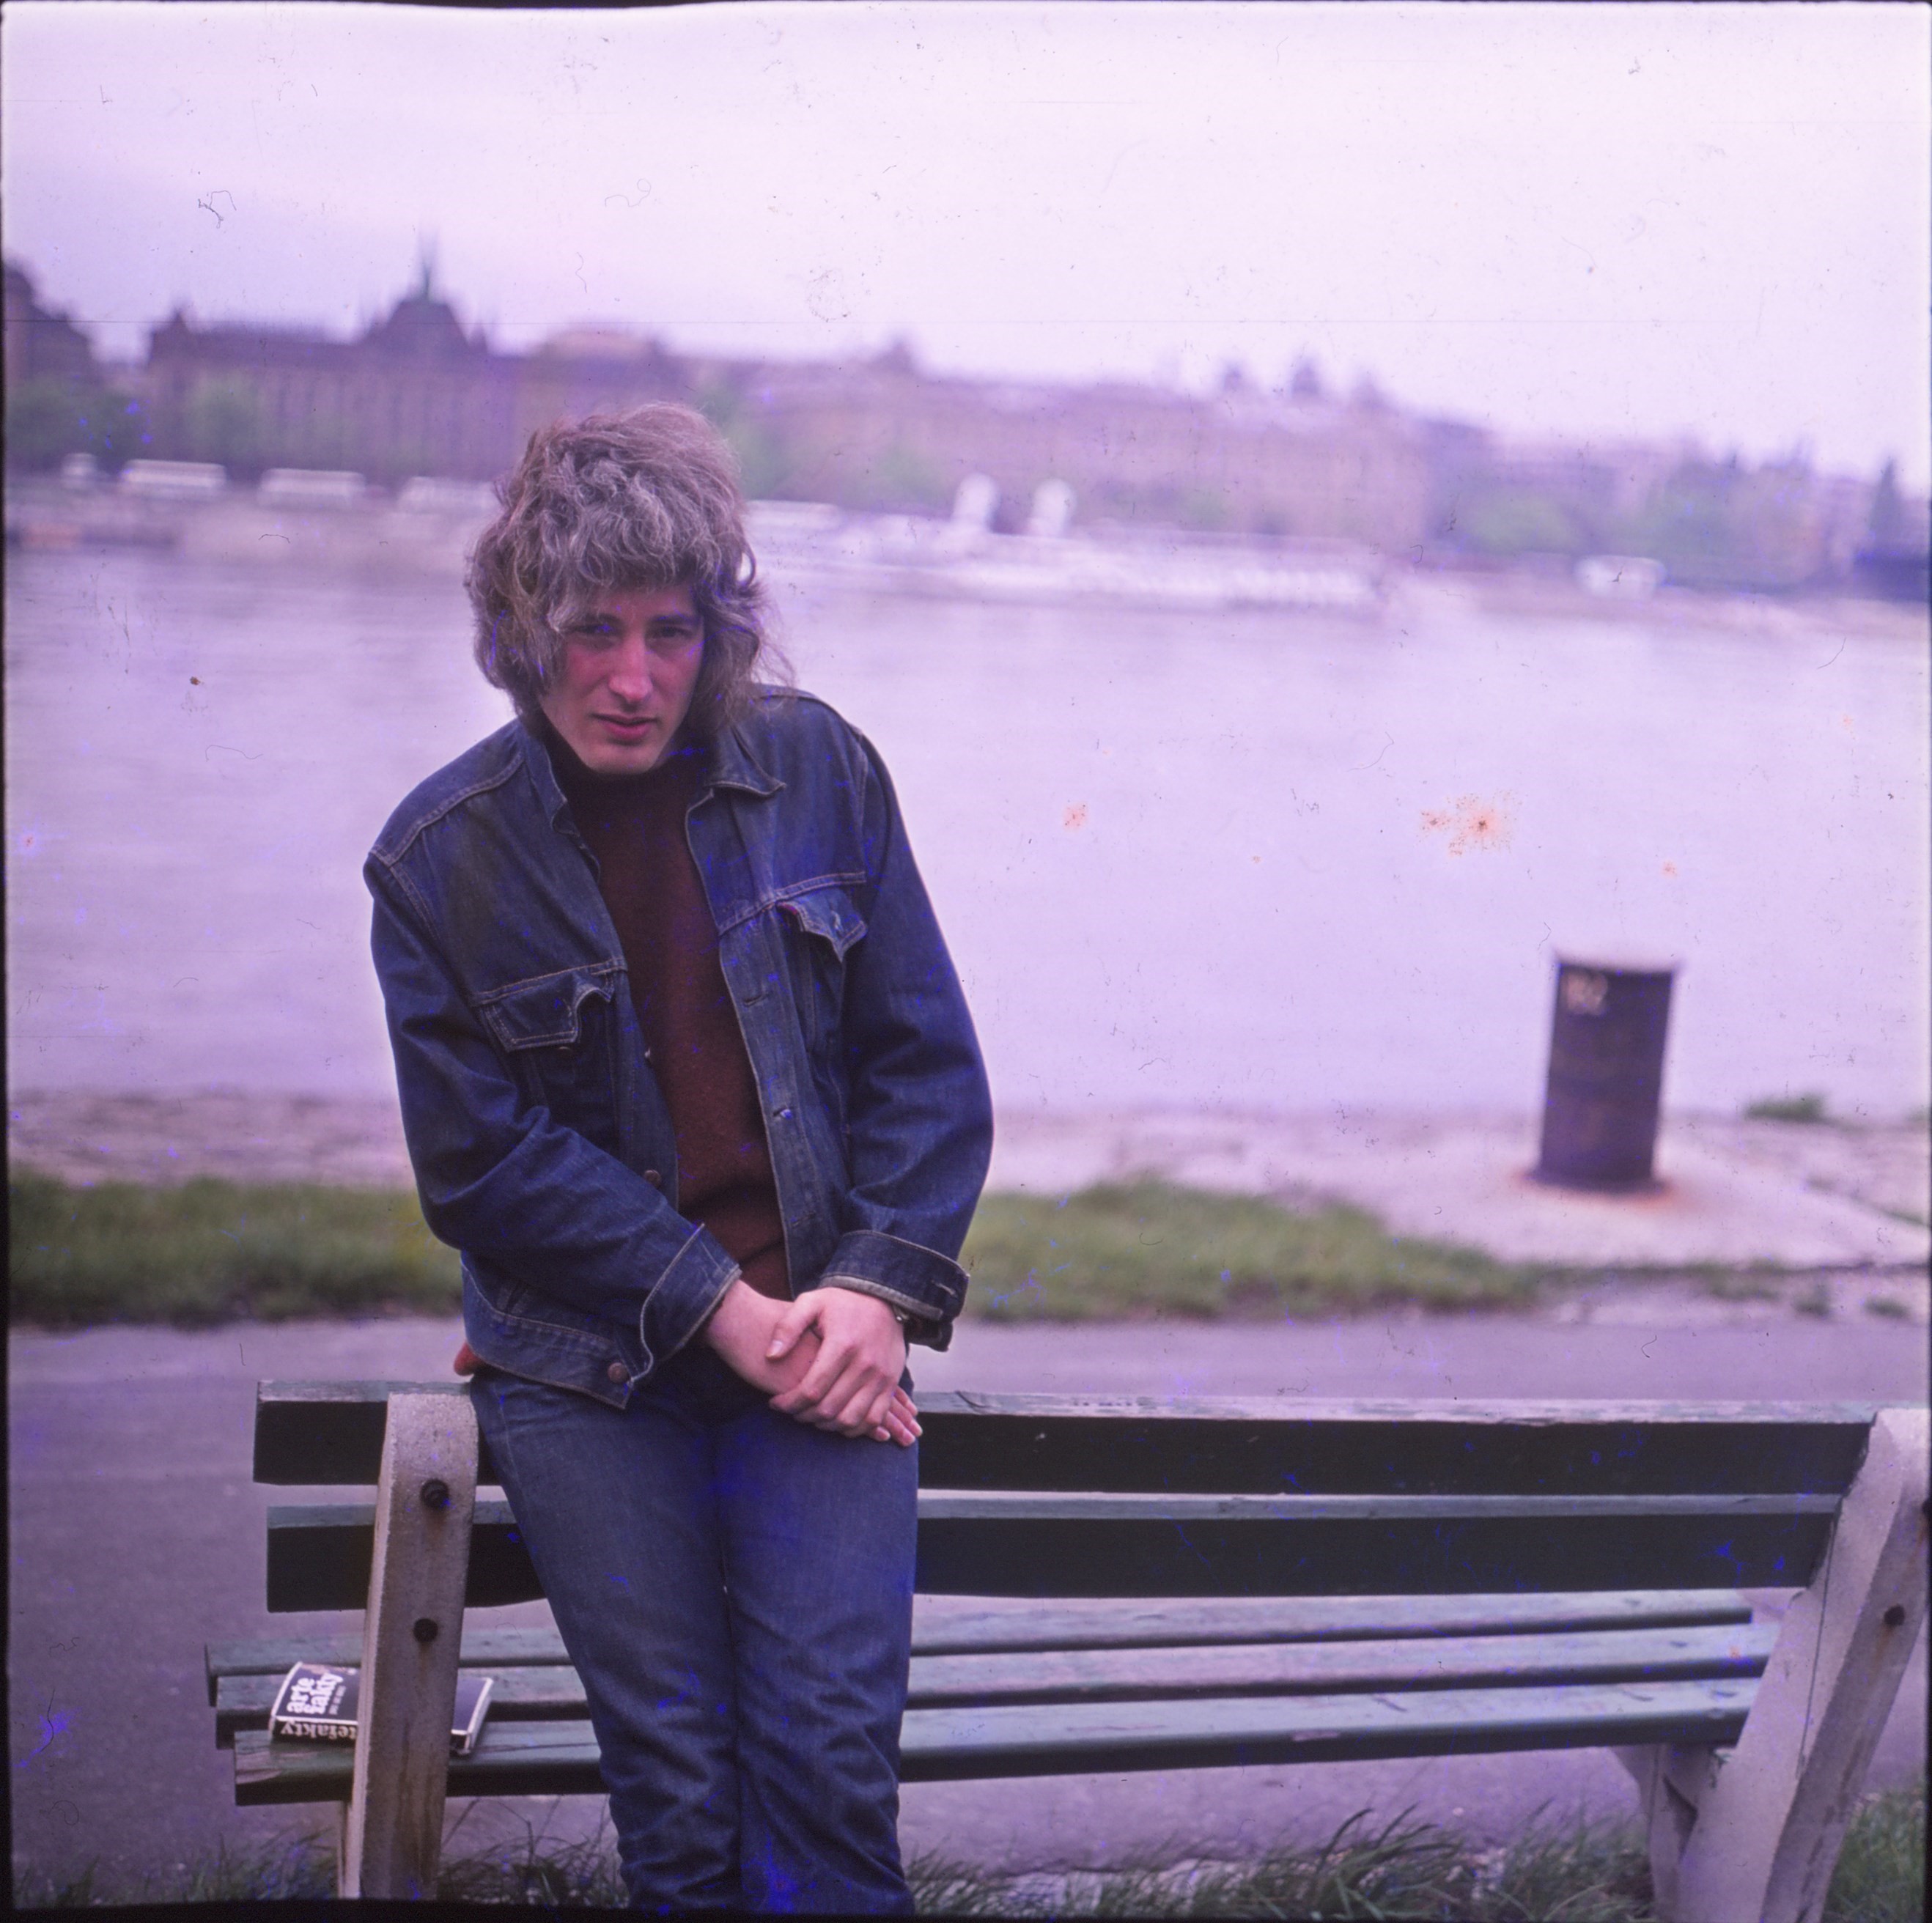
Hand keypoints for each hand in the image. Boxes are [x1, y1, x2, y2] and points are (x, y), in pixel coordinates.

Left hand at [767, 1286, 916, 1444]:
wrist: (884, 1300)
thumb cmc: (841, 1303)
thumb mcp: (811, 1302)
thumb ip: (787, 1327)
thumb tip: (771, 1356)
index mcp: (842, 1345)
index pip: (811, 1390)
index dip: (789, 1403)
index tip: (775, 1402)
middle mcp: (865, 1364)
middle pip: (828, 1408)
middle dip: (802, 1415)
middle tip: (791, 1410)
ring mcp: (881, 1377)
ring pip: (850, 1419)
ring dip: (826, 1425)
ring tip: (811, 1415)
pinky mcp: (891, 1384)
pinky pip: (873, 1419)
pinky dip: (853, 1427)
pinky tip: (836, 1420)